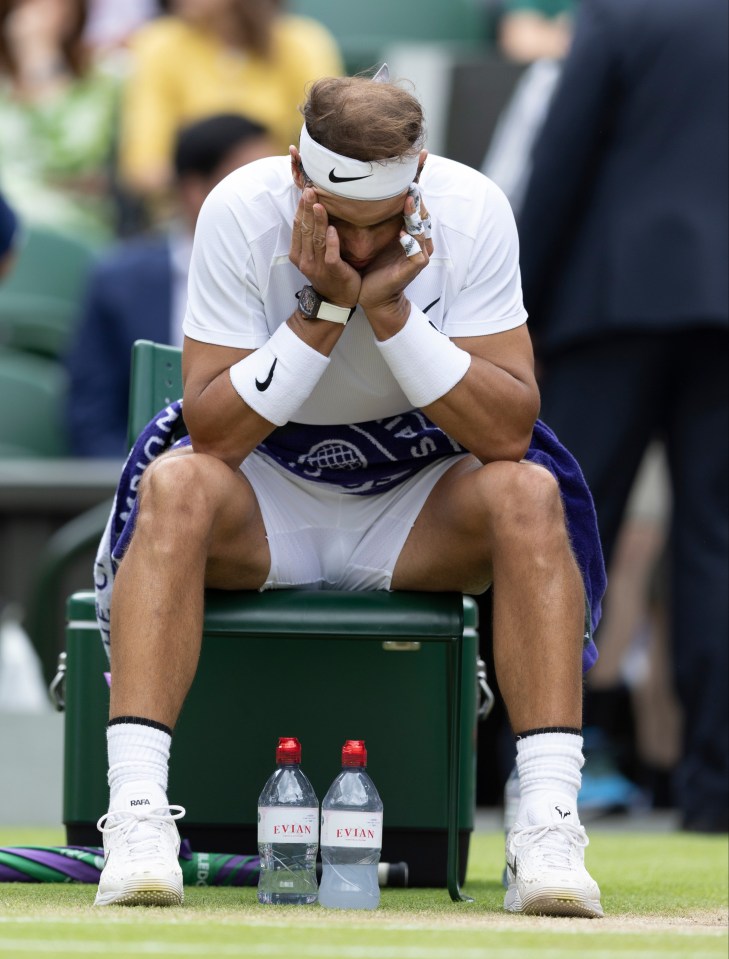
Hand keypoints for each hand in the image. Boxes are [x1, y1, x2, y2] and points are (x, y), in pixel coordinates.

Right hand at [289, 187, 360, 307]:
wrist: (336, 301)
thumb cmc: (328, 275)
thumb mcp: (313, 256)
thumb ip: (312, 239)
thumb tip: (313, 212)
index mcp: (298, 255)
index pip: (298, 228)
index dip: (301, 209)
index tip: (305, 192)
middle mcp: (305, 260)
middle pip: (305, 230)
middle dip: (307, 209)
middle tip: (310, 191)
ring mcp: (318, 267)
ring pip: (317, 239)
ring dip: (318, 220)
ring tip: (319, 204)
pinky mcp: (333, 271)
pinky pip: (330, 255)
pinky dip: (331, 241)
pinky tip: (332, 228)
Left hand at [359, 187, 431, 316]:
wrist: (372, 294)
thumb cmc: (373, 265)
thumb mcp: (374, 238)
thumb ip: (376, 219)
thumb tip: (364, 194)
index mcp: (410, 232)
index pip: (416, 206)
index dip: (416, 189)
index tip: (414, 167)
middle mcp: (419, 240)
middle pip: (422, 214)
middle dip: (417, 198)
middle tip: (410, 181)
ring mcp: (418, 254)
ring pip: (422, 230)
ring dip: (415, 215)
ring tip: (408, 200)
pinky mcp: (413, 267)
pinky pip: (417, 252)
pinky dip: (410, 242)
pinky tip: (402, 233)